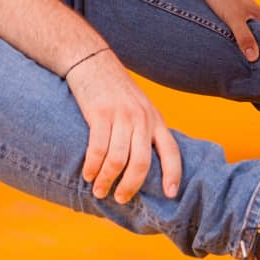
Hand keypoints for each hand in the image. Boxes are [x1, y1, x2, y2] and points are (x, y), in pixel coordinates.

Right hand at [65, 47, 182, 203]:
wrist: (93, 61)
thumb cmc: (115, 89)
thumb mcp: (139, 106)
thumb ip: (144, 130)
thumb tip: (142, 167)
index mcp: (155, 118)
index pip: (171, 150)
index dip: (173, 174)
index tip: (170, 194)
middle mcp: (141, 117)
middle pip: (141, 162)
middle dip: (130, 186)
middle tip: (121, 199)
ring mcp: (121, 115)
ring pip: (117, 159)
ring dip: (107, 180)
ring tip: (99, 190)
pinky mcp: (100, 113)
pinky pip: (98, 149)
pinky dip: (92, 166)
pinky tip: (87, 174)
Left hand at [194, 0, 259, 61]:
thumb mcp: (233, 17)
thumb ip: (244, 37)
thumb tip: (254, 58)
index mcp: (257, 13)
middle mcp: (251, 11)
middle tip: (258, 68)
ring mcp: (239, 9)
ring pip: (247, 29)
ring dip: (246, 42)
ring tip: (243, 60)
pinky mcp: (226, 9)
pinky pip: (234, 27)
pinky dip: (234, 36)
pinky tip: (228, 44)